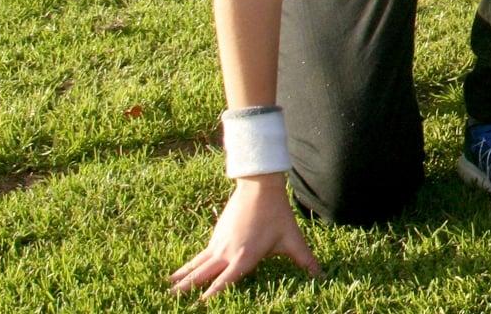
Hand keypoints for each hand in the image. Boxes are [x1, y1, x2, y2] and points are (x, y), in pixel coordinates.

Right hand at [169, 173, 320, 298]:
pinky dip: (189, 264)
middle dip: (187, 289)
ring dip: (183, 277)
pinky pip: (200, 254)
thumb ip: (306, 260)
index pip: (225, 283)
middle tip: (171, 300)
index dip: (213, 296)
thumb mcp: (293, 240)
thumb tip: (322, 275)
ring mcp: (219, 243)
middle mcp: (227, 253)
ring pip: (197, 264)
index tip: (200, 306)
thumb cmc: (277, 214)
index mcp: (244, 258)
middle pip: (203, 275)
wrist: (259, 188)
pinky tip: (181, 271)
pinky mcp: (216, 235)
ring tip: (167, 287)